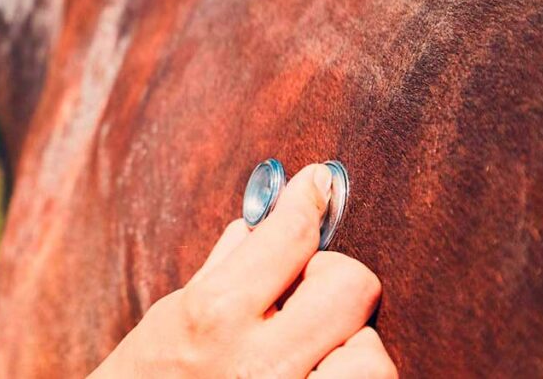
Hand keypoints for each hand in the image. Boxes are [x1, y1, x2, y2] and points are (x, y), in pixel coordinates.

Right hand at [90, 164, 396, 377]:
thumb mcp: (170, 317)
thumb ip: (223, 268)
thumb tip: (261, 221)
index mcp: (214, 315)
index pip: (289, 237)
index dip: (306, 199)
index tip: (317, 183)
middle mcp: (258, 365)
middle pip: (350, 285)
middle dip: (330, 276)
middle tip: (304, 291)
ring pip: (373, 356)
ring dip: (351, 344)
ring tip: (318, 348)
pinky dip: (348, 377)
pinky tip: (318, 373)